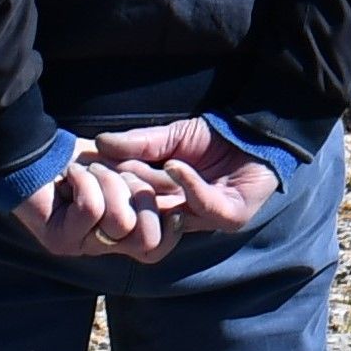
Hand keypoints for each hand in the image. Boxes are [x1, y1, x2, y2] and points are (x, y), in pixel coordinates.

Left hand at [10, 148, 167, 262]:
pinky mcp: (60, 240)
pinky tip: (71, 176)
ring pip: (121, 222)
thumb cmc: (80, 161)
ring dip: (110, 182)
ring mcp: (81, 246)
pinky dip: (86, 181)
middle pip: (147, 241)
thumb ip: (150, 185)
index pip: (155, 249)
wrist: (34, 156)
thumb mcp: (125, 170)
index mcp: (121, 232)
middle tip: (118, 176)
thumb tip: (180, 195)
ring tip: (89, 172)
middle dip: (142, 197)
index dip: (171, 228)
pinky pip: (92, 209)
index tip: (171, 199)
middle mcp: (103, 245)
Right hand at [89, 119, 282, 239]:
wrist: (257, 132)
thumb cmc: (216, 136)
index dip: (115, 185)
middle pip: (147, 211)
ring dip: (153, 189)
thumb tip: (98, 141)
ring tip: (134, 168)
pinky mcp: (230, 217)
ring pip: (169, 212)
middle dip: (128, 190)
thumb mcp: (172, 137)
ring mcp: (207, 218)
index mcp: (167, 200)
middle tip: (106, 173)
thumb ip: (140, 143)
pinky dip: (188, 186)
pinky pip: (203, 207)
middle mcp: (184, 214)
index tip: (93, 169)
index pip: (134, 201)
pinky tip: (174, 165)